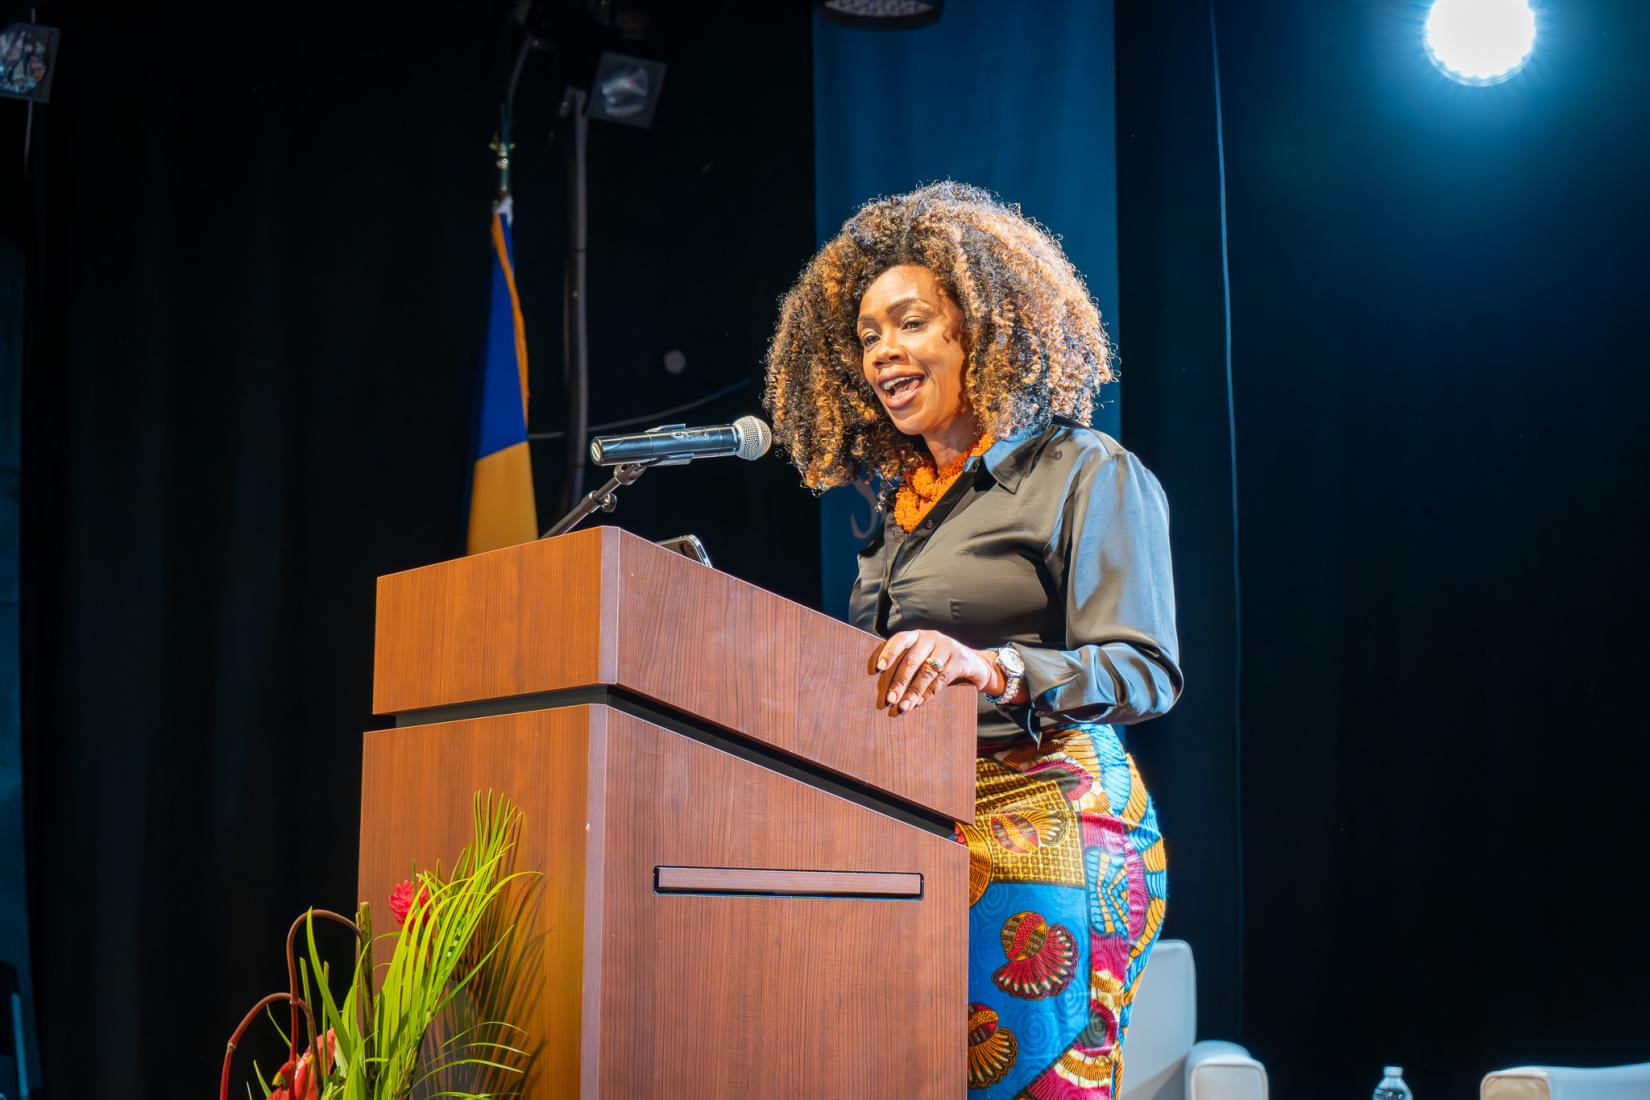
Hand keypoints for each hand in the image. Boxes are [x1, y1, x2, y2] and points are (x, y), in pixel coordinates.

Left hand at [873, 629, 999, 714]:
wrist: (973, 663)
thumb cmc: (939, 662)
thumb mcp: (923, 657)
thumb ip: (907, 665)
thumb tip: (886, 688)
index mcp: (917, 635)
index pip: (900, 639)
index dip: (889, 653)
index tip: (878, 668)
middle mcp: (931, 637)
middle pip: (912, 659)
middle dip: (900, 681)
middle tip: (890, 699)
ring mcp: (947, 647)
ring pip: (927, 671)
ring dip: (914, 691)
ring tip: (904, 706)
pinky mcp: (960, 660)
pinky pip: (942, 679)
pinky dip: (929, 693)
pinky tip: (919, 703)